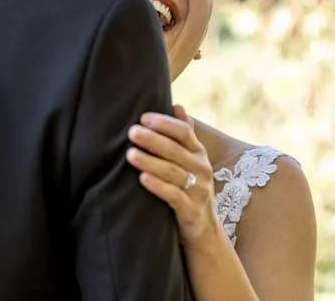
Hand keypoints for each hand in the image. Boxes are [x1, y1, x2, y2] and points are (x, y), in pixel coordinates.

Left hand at [127, 106, 218, 242]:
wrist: (204, 229)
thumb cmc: (190, 187)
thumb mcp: (191, 160)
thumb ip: (184, 135)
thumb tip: (177, 105)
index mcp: (198, 153)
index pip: (183, 132)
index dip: (164, 123)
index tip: (143, 117)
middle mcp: (201, 169)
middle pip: (175, 150)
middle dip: (152, 140)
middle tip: (131, 132)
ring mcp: (198, 190)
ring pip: (172, 172)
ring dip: (150, 162)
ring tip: (130, 154)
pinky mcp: (191, 210)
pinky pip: (174, 196)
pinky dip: (158, 186)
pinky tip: (142, 178)